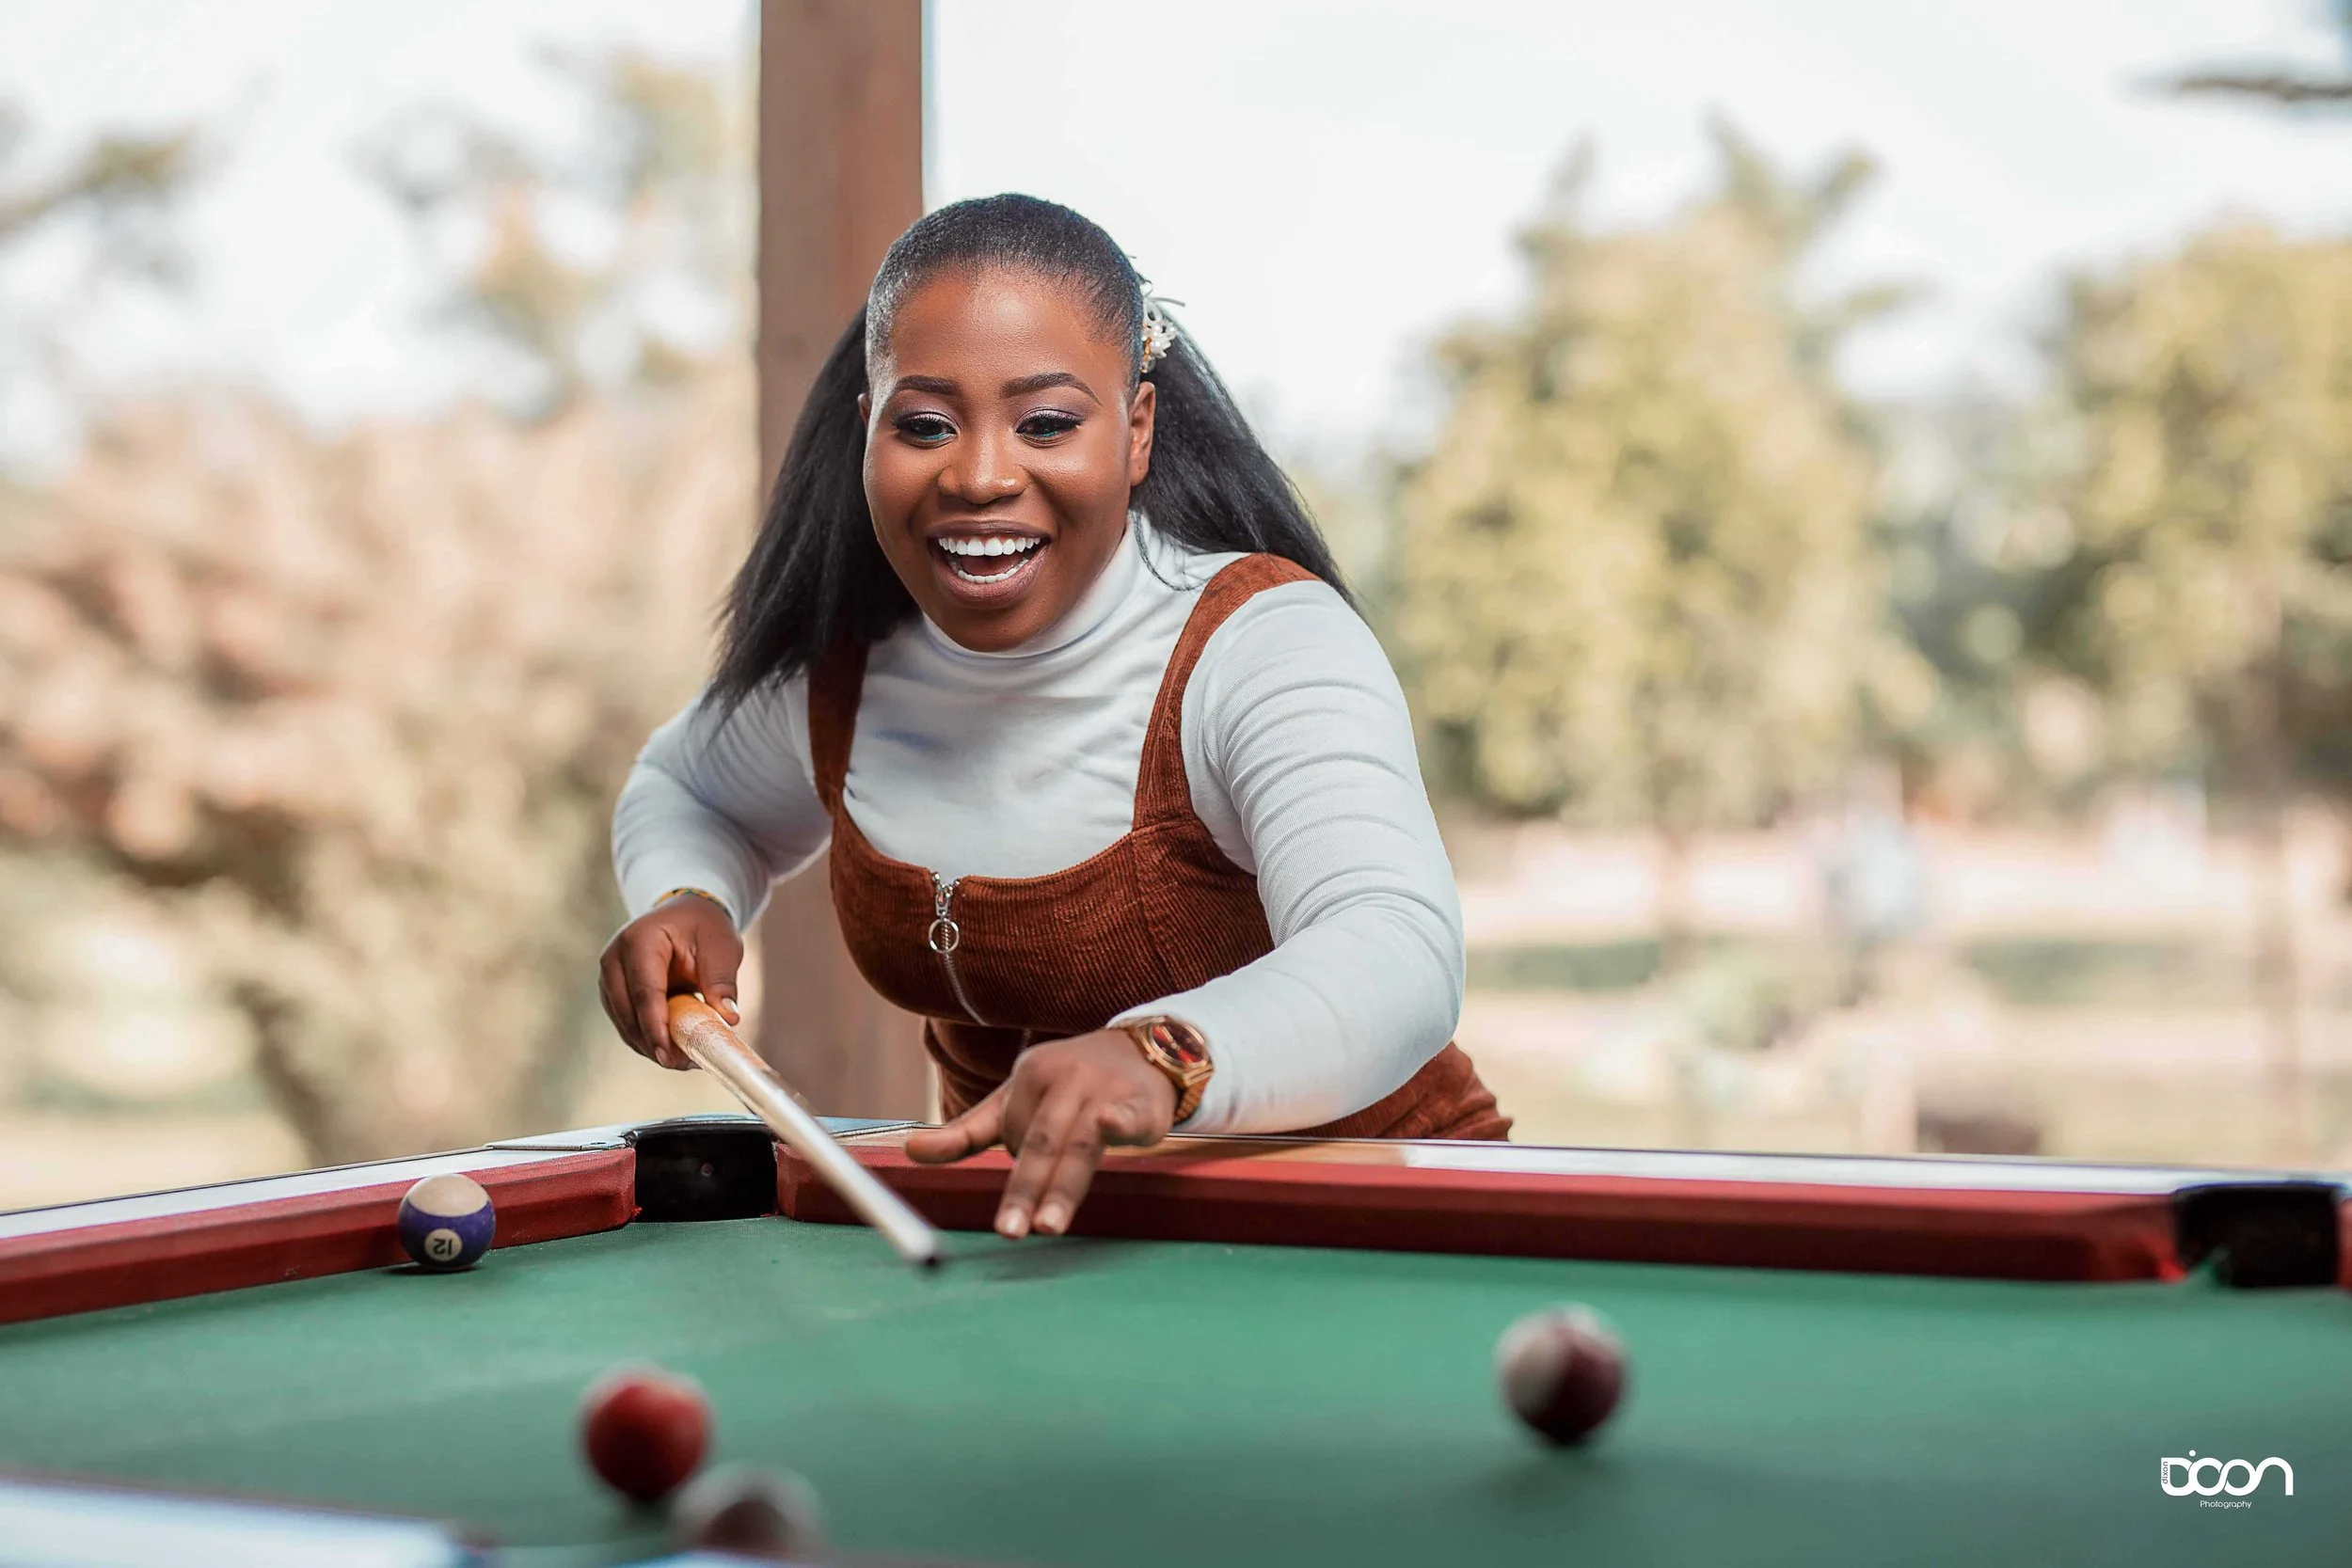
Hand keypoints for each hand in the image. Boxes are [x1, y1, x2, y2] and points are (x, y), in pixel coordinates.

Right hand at [598, 894, 741, 1068]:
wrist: (684, 915)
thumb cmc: (703, 927)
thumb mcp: (721, 946)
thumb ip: (722, 980)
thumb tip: (728, 1018)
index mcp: (639, 941)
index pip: (644, 992)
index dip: (655, 1027)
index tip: (669, 1056)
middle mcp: (614, 959)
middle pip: (628, 1012)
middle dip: (654, 1043)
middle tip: (684, 1064)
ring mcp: (609, 977)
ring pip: (625, 1024)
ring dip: (652, 1045)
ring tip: (686, 1060)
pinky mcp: (613, 993)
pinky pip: (628, 1024)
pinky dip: (649, 1040)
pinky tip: (674, 1050)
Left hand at [903, 1030, 1175, 1238]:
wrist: (1143, 1051)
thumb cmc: (1069, 1085)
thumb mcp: (1014, 1102)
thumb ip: (966, 1133)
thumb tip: (907, 1151)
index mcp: (1030, 1075)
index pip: (1013, 1135)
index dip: (1019, 1179)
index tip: (1004, 1227)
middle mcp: (1065, 1078)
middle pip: (1041, 1143)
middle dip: (1026, 1190)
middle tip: (1010, 1232)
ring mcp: (1105, 1087)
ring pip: (1079, 1142)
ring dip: (1064, 1185)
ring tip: (1049, 1225)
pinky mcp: (1142, 1101)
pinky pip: (1129, 1112)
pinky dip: (1119, 1120)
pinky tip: (1110, 1125)